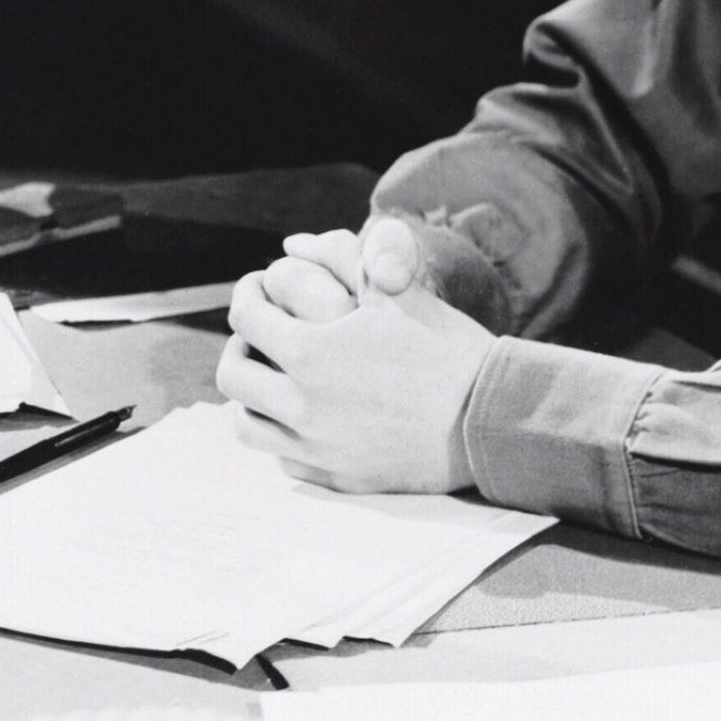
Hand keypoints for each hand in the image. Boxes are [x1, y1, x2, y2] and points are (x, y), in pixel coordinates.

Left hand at [218, 237, 494, 495]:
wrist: (488, 419)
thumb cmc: (444, 349)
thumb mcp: (396, 291)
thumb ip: (343, 257)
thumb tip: (295, 244)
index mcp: (309, 353)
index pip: (246, 317)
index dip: (248, 293)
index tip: (261, 287)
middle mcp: (301, 405)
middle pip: (233, 374)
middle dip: (239, 343)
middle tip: (260, 331)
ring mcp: (316, 447)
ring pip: (247, 423)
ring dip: (252, 395)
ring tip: (273, 376)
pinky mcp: (335, 476)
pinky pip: (283, 457)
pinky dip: (282, 434)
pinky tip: (303, 416)